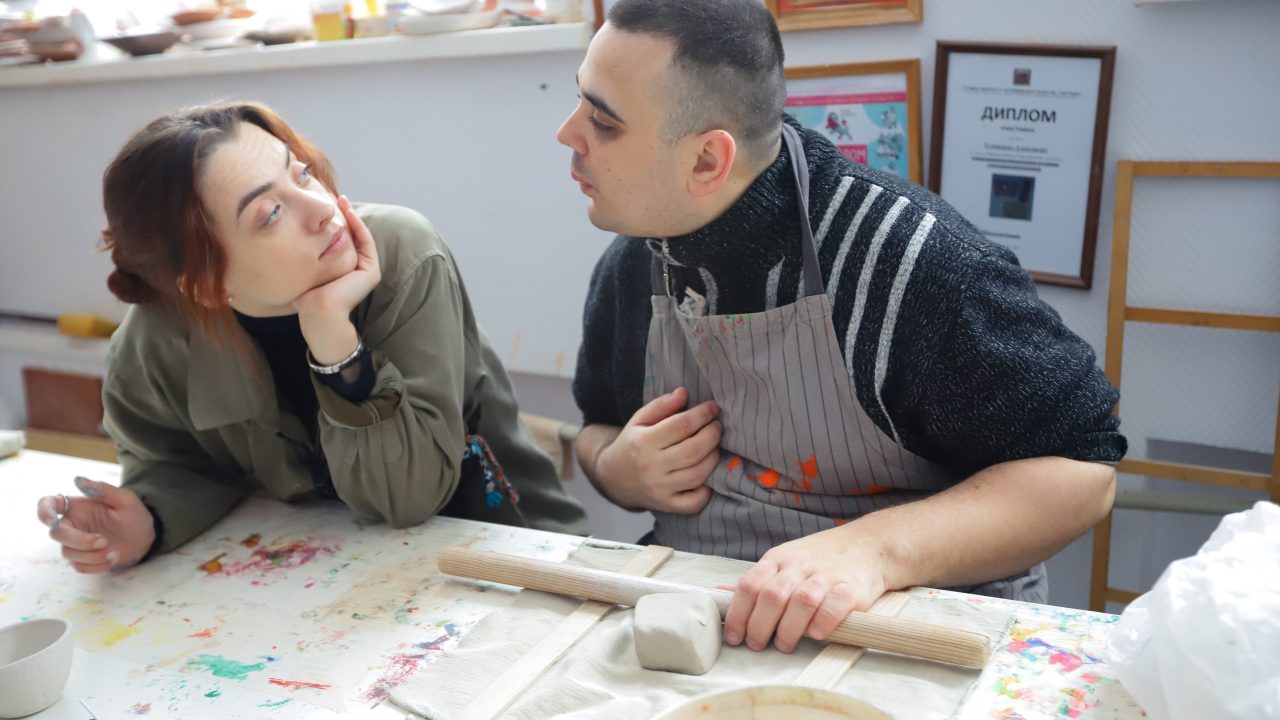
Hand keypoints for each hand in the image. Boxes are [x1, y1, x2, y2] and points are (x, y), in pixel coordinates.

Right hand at [35, 476, 154, 573]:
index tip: (50, 521)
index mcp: (77, 507)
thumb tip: (77, 479)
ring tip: (114, 552)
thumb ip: (102, 489)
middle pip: (57, 534)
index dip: (43, 512)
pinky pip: (79, 567)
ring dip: (92, 556)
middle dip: (79, 541)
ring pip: (68, 553)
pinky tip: (113, 558)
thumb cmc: (133, 514)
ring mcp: (75, 543)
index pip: (48, 505)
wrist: (145, 537)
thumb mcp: (124, 498)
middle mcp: (72, 524)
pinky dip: (96, 566)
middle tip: (104, 541)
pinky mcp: (82, 559)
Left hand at [294, 195, 381, 364]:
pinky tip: (347, 211)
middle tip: (332, 195)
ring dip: (351, 216)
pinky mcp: (371, 271)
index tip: (320, 206)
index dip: (331, 222)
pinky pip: (366, 242)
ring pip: (359, 236)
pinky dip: (358, 225)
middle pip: (350, 235)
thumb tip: (281, 239)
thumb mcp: (303, 271)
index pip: (339, 240)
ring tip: (339, 199)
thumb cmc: (304, 298)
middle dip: (342, 215)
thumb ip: (302, 257)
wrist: (318, 314)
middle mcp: (356, 270)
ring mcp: (366, 271)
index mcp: (341, 270)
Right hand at [596, 387, 721, 512]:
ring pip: (697, 474)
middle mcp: (651, 467)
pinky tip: (706, 474)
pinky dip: (706, 489)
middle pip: (693, 450)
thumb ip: (662, 405)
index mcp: (643, 442)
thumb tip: (685, 392)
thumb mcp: (639, 419)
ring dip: (713, 457)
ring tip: (714, 446)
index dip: (702, 414)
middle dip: (712, 434)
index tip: (713, 408)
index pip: (681, 425)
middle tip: (717, 426)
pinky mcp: (667, 505)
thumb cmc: (632, 444)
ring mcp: (660, 489)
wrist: (613, 478)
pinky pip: (694, 502)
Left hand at [722, 526, 887, 652]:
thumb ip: (757, 580)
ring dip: (789, 628)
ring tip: (784, 645)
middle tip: (757, 645)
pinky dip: (823, 621)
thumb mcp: (784, 562)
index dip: (738, 614)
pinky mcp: (852, 586)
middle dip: (759, 626)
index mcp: (778, 559)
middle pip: (772, 596)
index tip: (734, 637)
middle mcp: (799, 565)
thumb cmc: (820, 559)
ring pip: (801, 601)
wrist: (869, 545)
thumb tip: (720, 592)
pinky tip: (815, 634)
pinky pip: (835, 604)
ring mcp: (826, 574)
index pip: (750, 585)